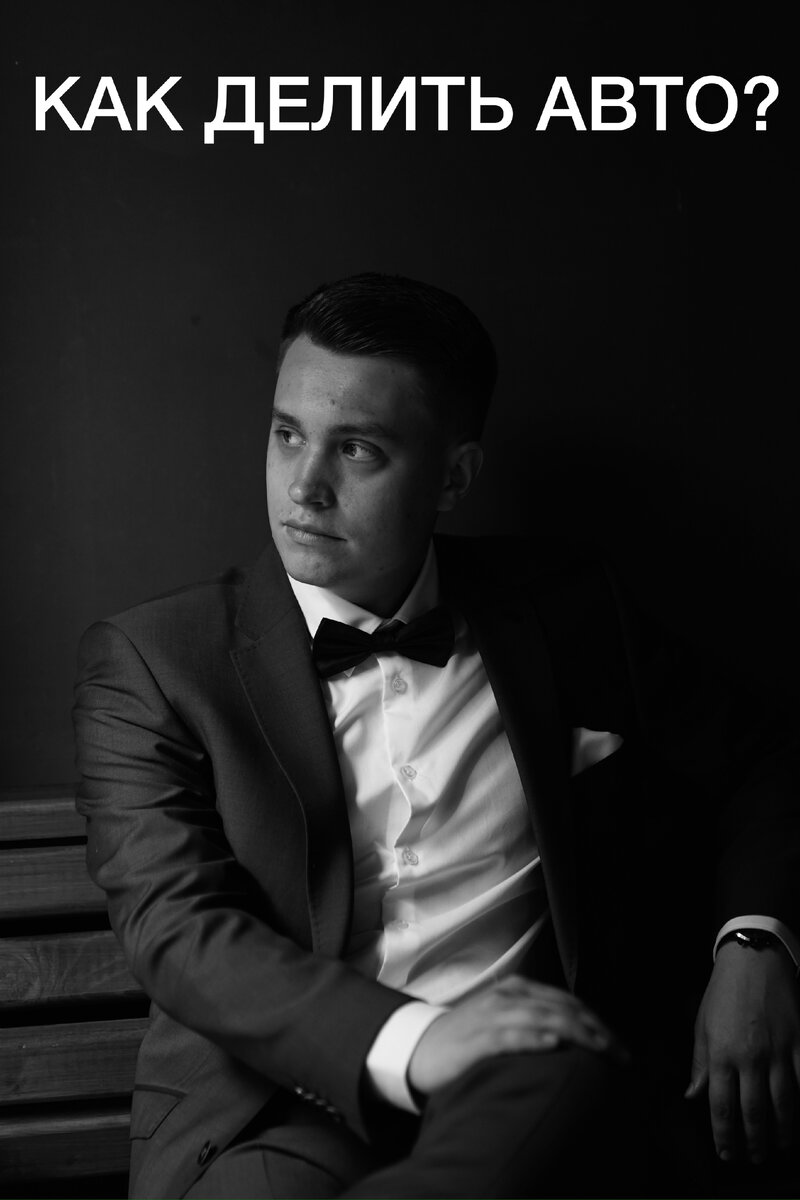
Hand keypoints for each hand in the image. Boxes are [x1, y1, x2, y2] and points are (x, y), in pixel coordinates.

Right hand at [408, 973, 625, 1096]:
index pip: (567, 1002)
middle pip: (561, 1008)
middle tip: (623, 1055)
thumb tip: (576, 1041)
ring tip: (602, 1049)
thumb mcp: (503, 1022)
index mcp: (516, 991)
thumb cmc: (467, 1041)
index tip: (622, 1048)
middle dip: (596, 1031)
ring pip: (542, 1018)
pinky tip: (553, 1042)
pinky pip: (509, 1035)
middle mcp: (507, 998)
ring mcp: (491, 1016)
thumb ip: (534, 1023)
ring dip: (576, 1034)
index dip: (597, 1022)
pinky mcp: (476, 1039)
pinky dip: (533, 1037)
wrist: (417, 1049)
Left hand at [686, 942, 799, 1162]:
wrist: (753, 960)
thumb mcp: (702, 1025)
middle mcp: (750, 1057)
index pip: (721, 1107)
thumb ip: (700, 1064)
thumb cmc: (723, 993)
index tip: (726, 1154)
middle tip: (754, 1158)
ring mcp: (778, 1051)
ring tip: (778, 1146)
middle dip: (754, 1141)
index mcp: (721, 1053)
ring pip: (784, 1104)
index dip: (724, 1136)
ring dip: (781, 1131)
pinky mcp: (799, 1043)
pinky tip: (798, 1117)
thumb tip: (692, 1096)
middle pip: (754, 1112)